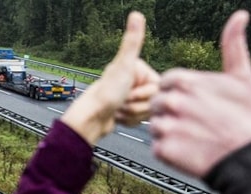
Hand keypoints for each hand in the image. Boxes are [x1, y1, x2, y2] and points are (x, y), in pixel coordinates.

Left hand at [62, 12, 157, 145]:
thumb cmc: (104, 94)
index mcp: (137, 69)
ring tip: (118, 109)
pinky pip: (139, 120)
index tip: (130, 92)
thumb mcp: (123, 66)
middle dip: (138, 105)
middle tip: (122, 102)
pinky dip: (129, 121)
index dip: (146, 94)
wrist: (91, 120)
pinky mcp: (126, 110)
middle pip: (153, 99)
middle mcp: (133, 80)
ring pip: (146, 111)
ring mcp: (130, 96)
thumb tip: (136, 15)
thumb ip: (132, 41)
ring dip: (132, 114)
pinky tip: (117, 116)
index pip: (158, 86)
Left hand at [149, 11, 250, 177]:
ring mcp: (166, 126)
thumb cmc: (246, 118)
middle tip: (195, 122)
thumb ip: (233, 46)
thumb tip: (239, 16)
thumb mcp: (242, 77)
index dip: (179, 93)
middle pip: (157, 104)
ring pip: (156, 125)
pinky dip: (170, 151)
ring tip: (194, 136)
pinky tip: (189, 150)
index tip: (195, 103)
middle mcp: (172, 102)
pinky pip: (157, 147)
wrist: (247, 158)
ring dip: (170, 132)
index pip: (166, 83)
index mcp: (185, 82)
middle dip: (172, 112)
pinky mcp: (163, 150)